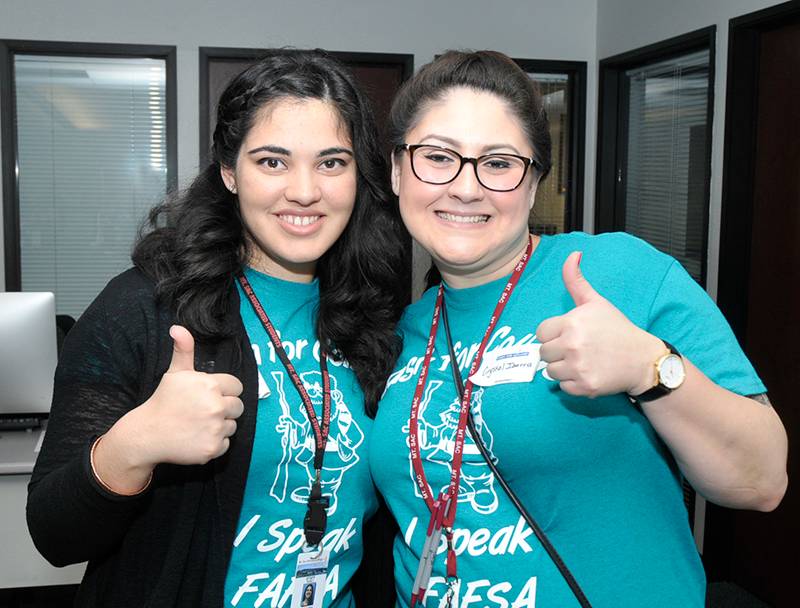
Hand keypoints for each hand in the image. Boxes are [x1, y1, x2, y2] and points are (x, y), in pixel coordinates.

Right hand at [129, 325, 244, 465]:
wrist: (147, 434)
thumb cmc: (164, 401)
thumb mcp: (175, 373)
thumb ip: (183, 349)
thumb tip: (177, 328)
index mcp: (210, 385)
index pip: (236, 386)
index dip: (225, 390)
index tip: (210, 395)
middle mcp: (216, 406)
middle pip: (238, 406)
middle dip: (225, 408)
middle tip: (204, 411)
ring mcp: (215, 428)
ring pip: (232, 425)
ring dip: (220, 425)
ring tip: (199, 424)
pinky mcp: (213, 448)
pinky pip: (226, 444)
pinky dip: (214, 443)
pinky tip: (197, 438)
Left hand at [536, 252, 665, 397]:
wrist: (642, 359)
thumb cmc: (617, 329)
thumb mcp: (596, 302)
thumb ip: (576, 281)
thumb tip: (572, 254)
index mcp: (572, 323)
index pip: (541, 332)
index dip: (553, 333)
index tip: (569, 334)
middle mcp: (572, 345)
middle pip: (543, 353)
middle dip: (557, 351)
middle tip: (578, 349)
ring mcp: (578, 367)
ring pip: (551, 371)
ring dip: (563, 368)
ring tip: (583, 360)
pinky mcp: (584, 387)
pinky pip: (563, 387)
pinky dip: (572, 383)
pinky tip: (588, 372)